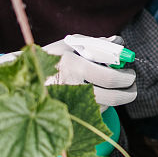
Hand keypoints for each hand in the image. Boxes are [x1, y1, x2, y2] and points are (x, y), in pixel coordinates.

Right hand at [0, 35, 138, 106]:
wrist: (26, 77)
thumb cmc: (53, 57)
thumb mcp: (70, 45)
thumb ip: (96, 43)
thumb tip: (119, 43)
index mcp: (74, 66)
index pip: (111, 78)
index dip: (127, 77)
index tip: (131, 73)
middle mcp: (72, 87)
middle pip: (112, 98)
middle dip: (128, 92)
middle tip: (131, 84)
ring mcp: (70, 103)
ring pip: (105, 106)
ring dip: (117, 99)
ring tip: (118, 88)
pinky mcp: (69, 113)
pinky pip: (94, 112)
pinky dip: (103, 104)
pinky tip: (99, 93)